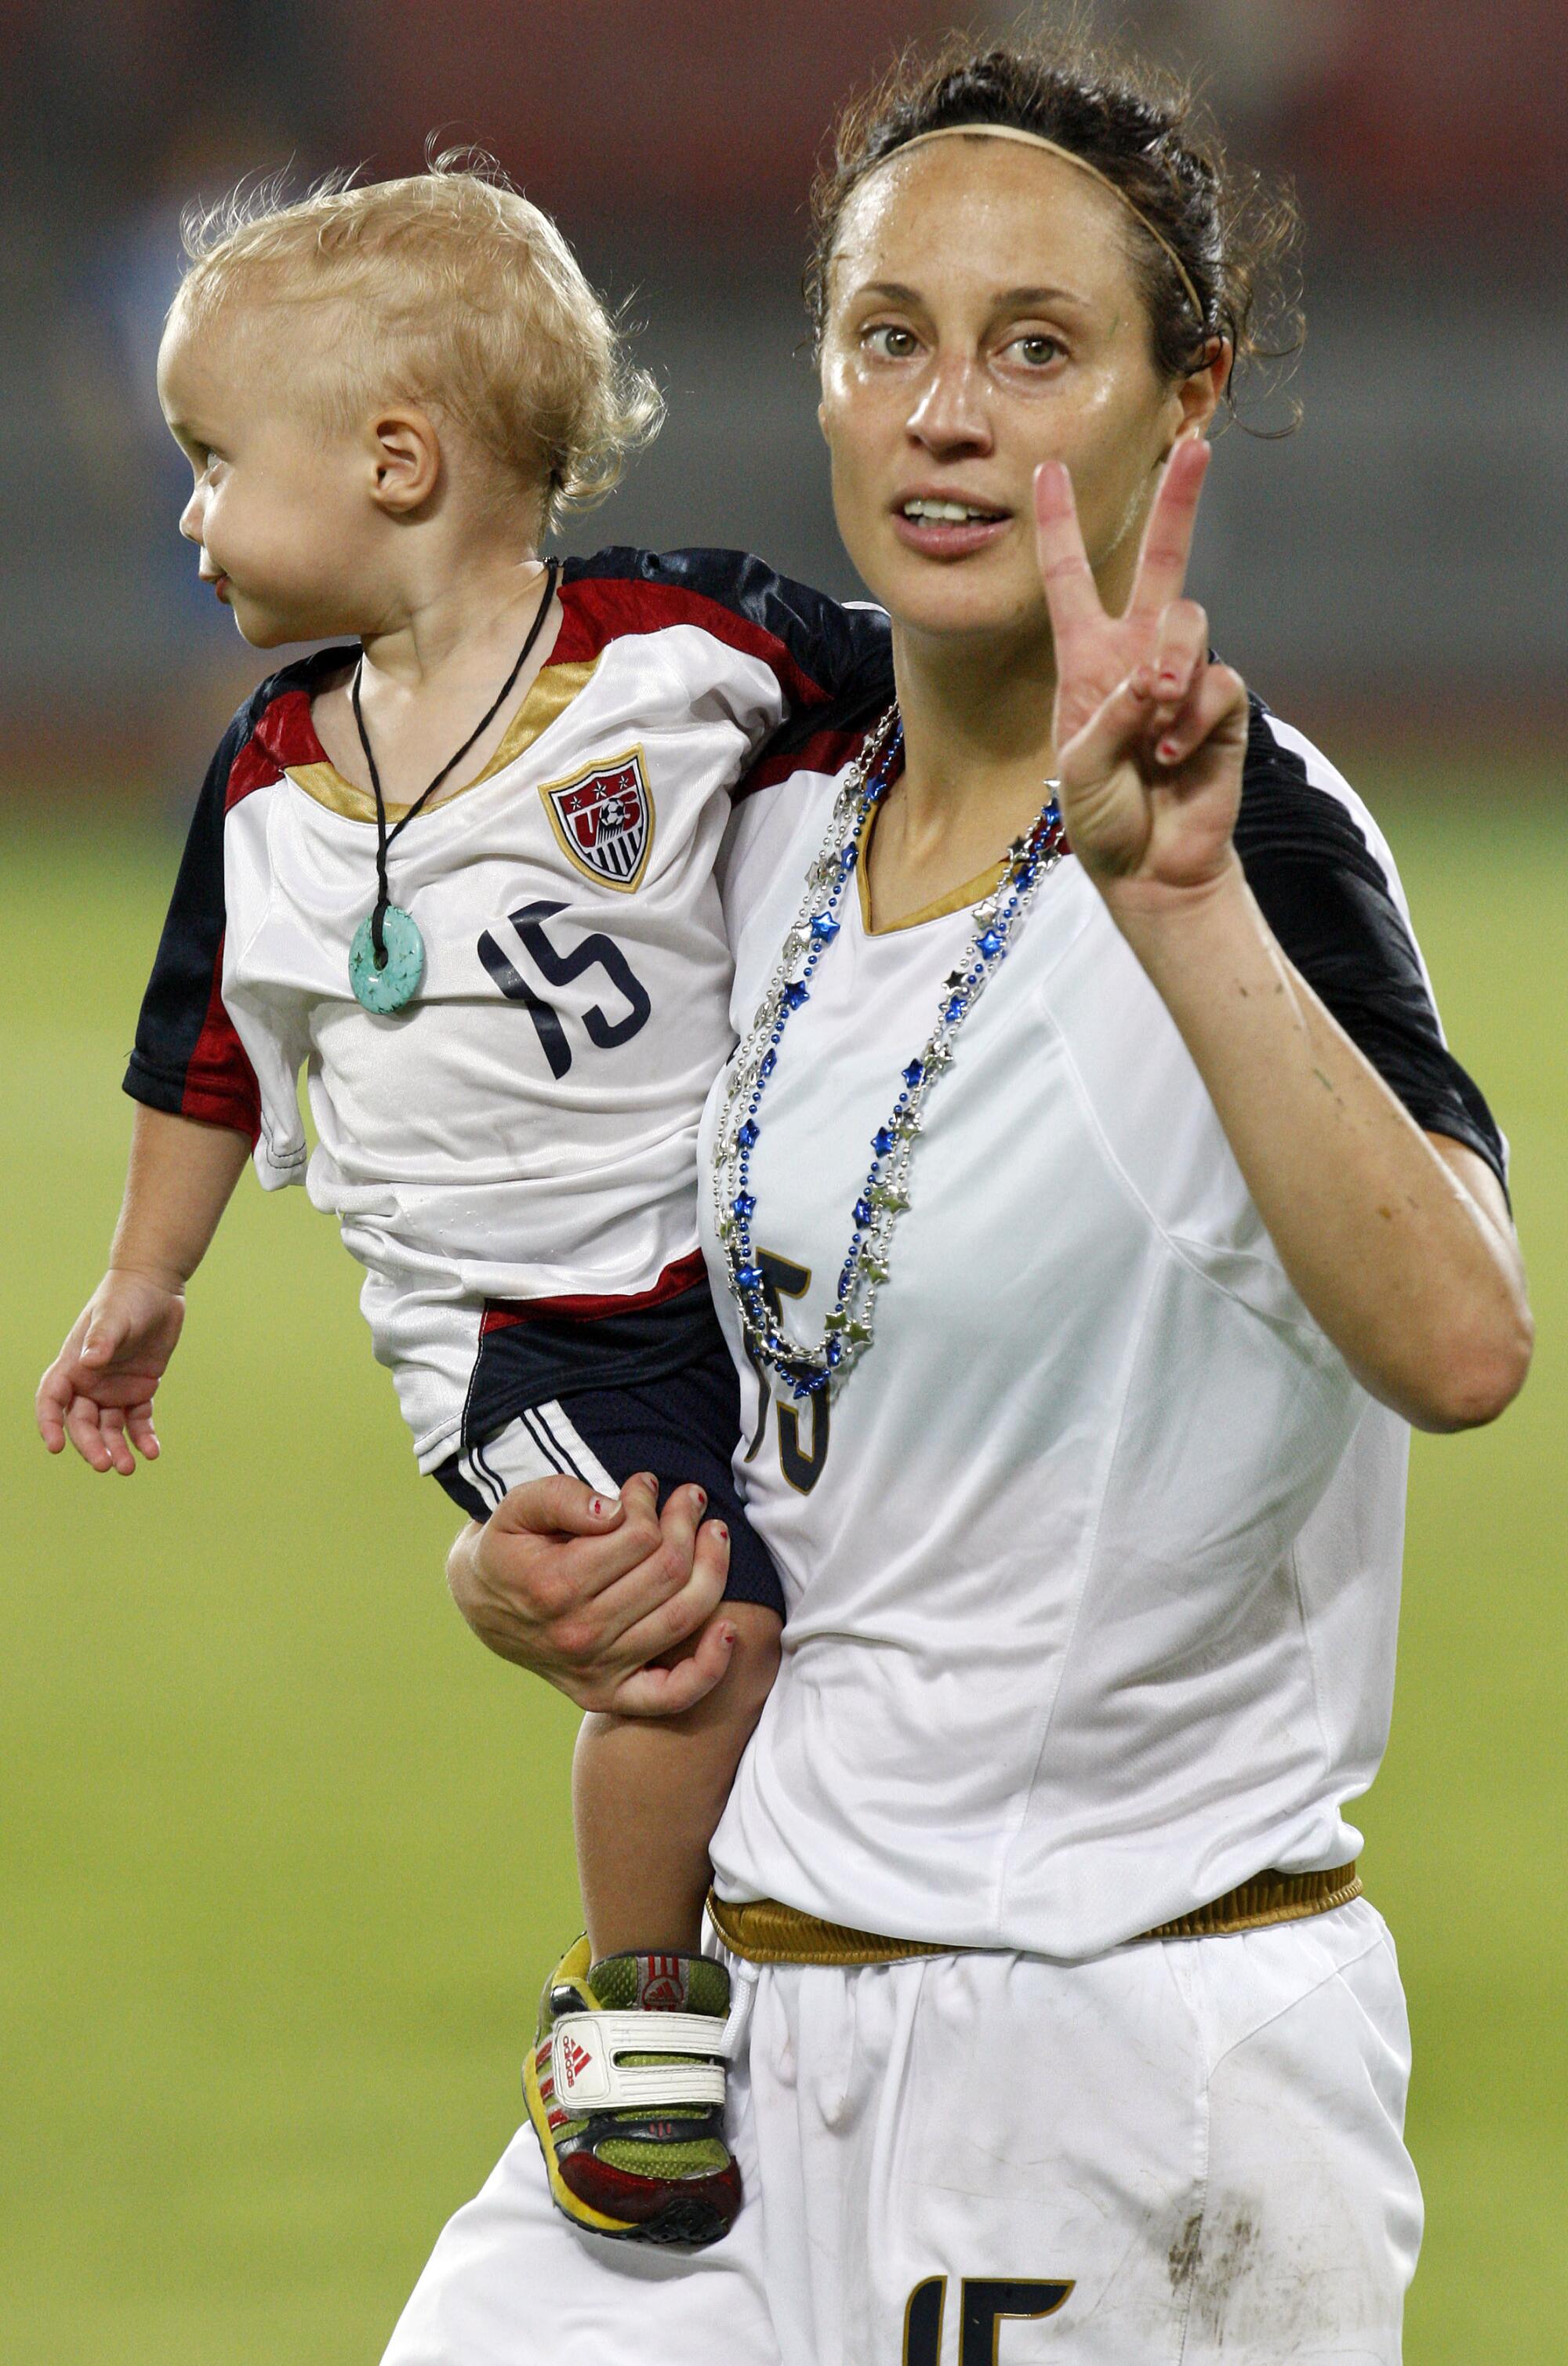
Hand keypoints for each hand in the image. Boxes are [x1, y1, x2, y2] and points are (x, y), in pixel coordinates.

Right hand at [36, 1270, 185, 1473]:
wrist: (156, 1287)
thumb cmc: (126, 1297)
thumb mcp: (113, 1316)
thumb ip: (101, 1340)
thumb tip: (89, 1363)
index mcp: (72, 1365)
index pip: (51, 1400)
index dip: (49, 1424)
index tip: (55, 1446)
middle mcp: (89, 1382)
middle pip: (82, 1422)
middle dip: (91, 1445)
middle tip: (105, 1465)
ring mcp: (114, 1388)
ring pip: (109, 1427)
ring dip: (116, 1448)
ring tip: (128, 1467)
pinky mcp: (141, 1389)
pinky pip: (138, 1419)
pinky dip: (143, 1436)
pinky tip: (151, 1451)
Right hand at [447, 1471, 737, 1715]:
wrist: (481, 1603)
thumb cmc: (510, 1547)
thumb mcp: (517, 1507)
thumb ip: (561, 1497)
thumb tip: (614, 1511)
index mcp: (553, 1587)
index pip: (637, 1537)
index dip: (649, 1502)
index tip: (642, 1486)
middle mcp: (578, 1636)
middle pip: (667, 1572)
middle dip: (687, 1523)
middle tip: (689, 1498)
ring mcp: (596, 1672)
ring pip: (682, 1616)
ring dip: (713, 1567)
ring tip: (714, 1532)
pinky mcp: (609, 1696)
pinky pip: (673, 1694)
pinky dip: (710, 1667)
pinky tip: (729, 1630)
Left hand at [1035, 437, 1248, 897]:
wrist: (1151, 867)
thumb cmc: (1101, 819)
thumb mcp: (1080, 768)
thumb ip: (1111, 715)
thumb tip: (1155, 679)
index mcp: (1085, 659)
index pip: (1069, 578)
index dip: (1057, 524)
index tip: (1046, 469)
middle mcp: (1136, 654)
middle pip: (1163, 562)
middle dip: (1180, 502)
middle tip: (1196, 445)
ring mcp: (1182, 677)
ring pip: (1190, 623)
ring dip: (1171, 667)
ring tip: (1157, 718)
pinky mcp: (1220, 707)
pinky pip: (1215, 685)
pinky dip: (1193, 722)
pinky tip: (1173, 758)